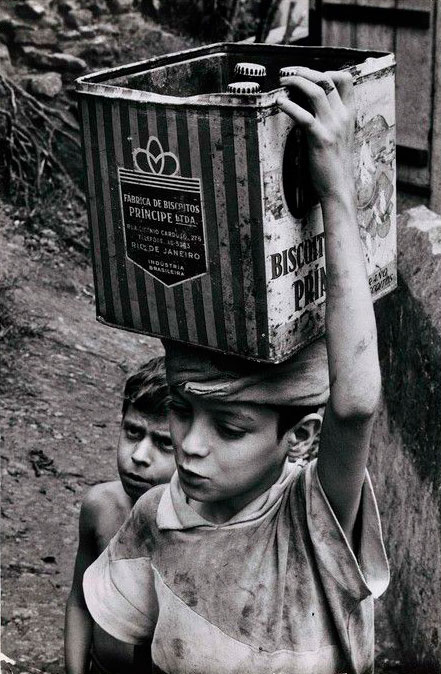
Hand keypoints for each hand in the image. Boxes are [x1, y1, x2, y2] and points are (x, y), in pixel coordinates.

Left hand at [277, 67, 355, 203]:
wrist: (339, 187)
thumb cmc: (335, 164)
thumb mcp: (338, 136)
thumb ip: (330, 119)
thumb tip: (312, 105)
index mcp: (349, 114)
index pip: (345, 79)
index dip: (327, 70)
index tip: (310, 74)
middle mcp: (342, 117)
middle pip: (327, 80)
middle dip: (305, 72)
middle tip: (288, 72)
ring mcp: (332, 127)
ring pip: (316, 91)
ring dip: (297, 82)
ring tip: (283, 81)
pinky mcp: (320, 139)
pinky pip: (304, 116)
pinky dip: (290, 106)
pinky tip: (280, 102)